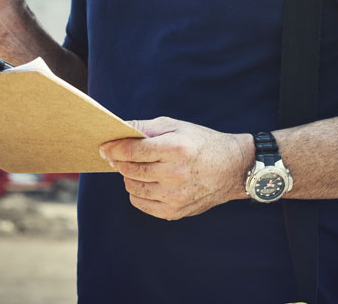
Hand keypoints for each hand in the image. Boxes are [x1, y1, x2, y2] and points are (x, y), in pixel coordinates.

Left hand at [100, 117, 252, 220]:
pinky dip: (138, 192)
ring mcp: (175, 196)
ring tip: (139, 167)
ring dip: (129, 176)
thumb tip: (117, 132)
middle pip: (130, 169)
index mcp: (176, 148)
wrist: (233, 169)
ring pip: (132, 187)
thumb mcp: (176, 126)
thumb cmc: (201, 143)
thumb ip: (145, 127)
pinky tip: (148, 182)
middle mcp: (175, 174)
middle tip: (120, 155)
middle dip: (120, 161)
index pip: (132, 150)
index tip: (104, 146)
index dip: (113, 148)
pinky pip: (140, 203)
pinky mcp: (174, 211)